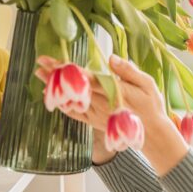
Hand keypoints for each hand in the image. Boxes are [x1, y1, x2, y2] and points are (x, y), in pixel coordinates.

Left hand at [34, 54, 174, 157]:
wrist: (152, 133)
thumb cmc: (151, 105)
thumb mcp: (148, 84)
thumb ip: (129, 71)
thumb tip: (111, 58)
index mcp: (114, 91)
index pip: (86, 77)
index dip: (67, 68)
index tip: (52, 59)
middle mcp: (101, 103)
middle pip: (74, 86)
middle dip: (55, 74)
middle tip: (40, 63)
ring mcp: (96, 114)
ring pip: (70, 99)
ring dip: (54, 87)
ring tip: (41, 75)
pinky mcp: (94, 122)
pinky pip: (74, 114)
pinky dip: (61, 105)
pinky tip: (52, 97)